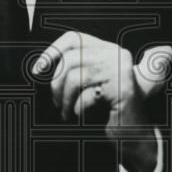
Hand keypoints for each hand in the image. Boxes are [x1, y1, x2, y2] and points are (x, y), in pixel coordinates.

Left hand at [33, 32, 171, 171]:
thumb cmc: (108, 110)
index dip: (52, 51)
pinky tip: (79, 115)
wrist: (133, 133)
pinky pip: (87, 95)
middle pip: (71, 59)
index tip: (38, 69)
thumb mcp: (90, 83)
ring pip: (75, 77)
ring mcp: (121, 71)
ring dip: (65, 99)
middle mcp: (116, 55)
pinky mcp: (122, 89)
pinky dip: (77, 108)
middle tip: (56, 101)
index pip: (74, 38)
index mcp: (108, 49)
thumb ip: (75, 68)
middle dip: (57, 83)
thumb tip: (42, 65)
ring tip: (65, 111)